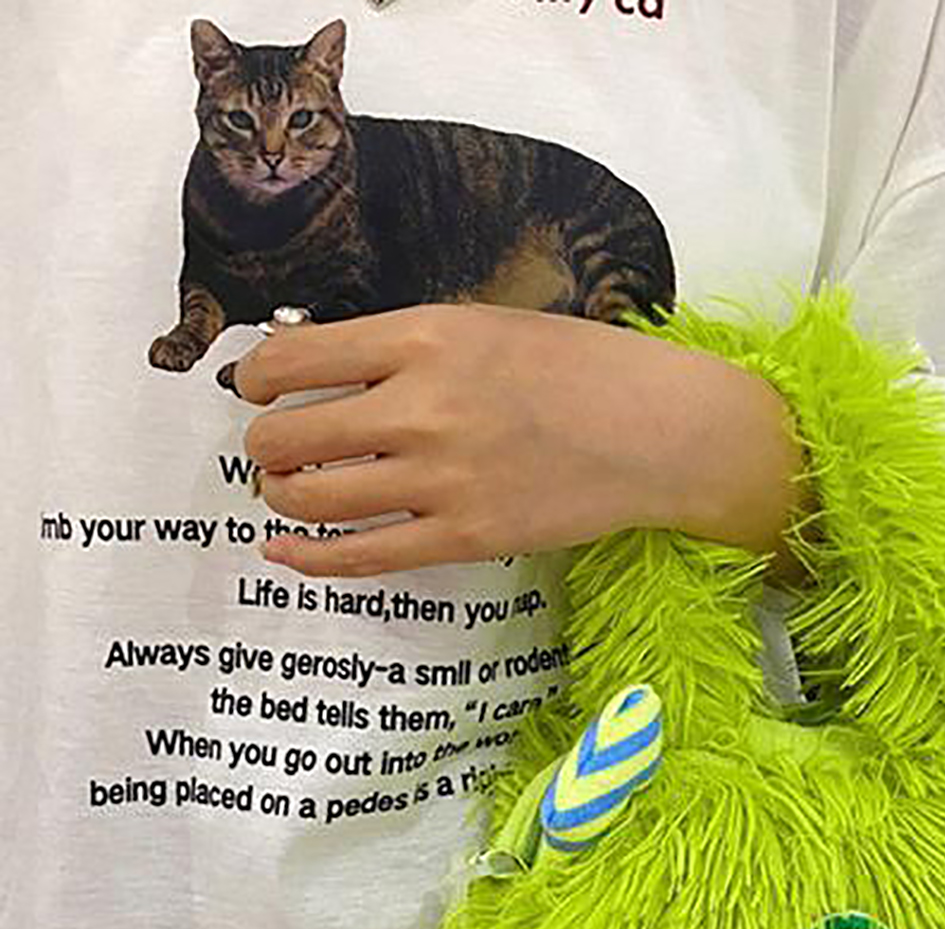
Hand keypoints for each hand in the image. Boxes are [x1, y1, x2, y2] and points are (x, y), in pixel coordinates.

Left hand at [233, 304, 807, 579]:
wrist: (658, 432)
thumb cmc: (582, 368)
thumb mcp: (486, 323)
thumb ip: (408, 345)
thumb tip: (327, 367)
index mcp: (422, 338)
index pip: (290, 359)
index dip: (256, 379)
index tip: (259, 390)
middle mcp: (420, 407)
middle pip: (286, 435)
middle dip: (264, 445)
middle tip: (275, 449)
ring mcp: (441, 479)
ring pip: (310, 497)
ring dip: (282, 496)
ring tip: (288, 492)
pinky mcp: (464, 536)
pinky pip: (359, 556)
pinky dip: (307, 558)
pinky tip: (282, 553)